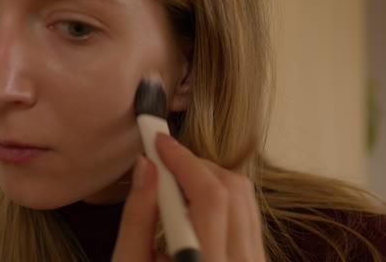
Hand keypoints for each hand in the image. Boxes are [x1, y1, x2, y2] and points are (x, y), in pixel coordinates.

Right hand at [112, 133, 265, 261]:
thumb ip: (138, 218)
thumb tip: (145, 167)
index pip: (210, 198)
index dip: (184, 161)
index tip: (159, 143)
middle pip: (233, 190)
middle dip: (196, 165)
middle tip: (164, 161)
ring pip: (244, 198)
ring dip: (208, 177)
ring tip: (174, 181)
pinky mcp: (254, 261)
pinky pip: (246, 214)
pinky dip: (220, 196)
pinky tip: (192, 204)